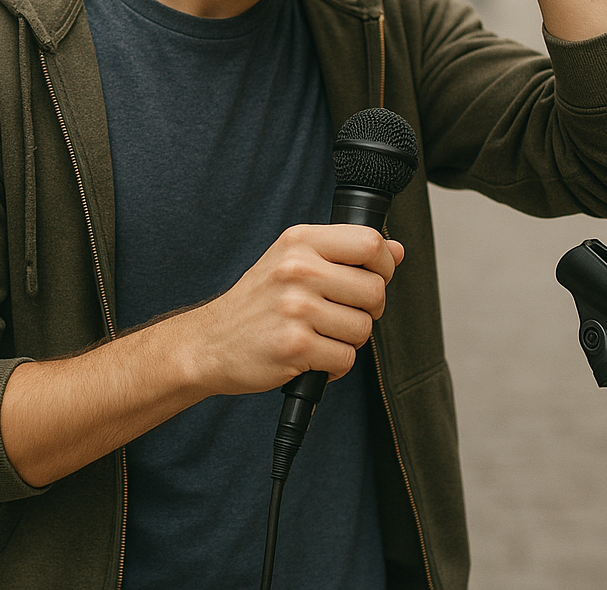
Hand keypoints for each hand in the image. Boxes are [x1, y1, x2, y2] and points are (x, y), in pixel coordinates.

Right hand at [190, 224, 403, 394]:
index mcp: (300, 241)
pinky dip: (335, 365)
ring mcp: (295, 308)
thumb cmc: (258, 301)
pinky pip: (345, 359)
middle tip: (343, 314)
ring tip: (321, 335)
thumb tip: (396, 250)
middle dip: (368, 310)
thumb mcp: (295, 260)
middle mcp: (297, 269)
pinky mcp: (294, 346)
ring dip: (349, 340)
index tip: (374, 277)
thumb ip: (345, 252)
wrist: (210, 342)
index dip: (383, 264)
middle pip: (374, 290)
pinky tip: (313, 356)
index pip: (369, 242)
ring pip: (363, 328)